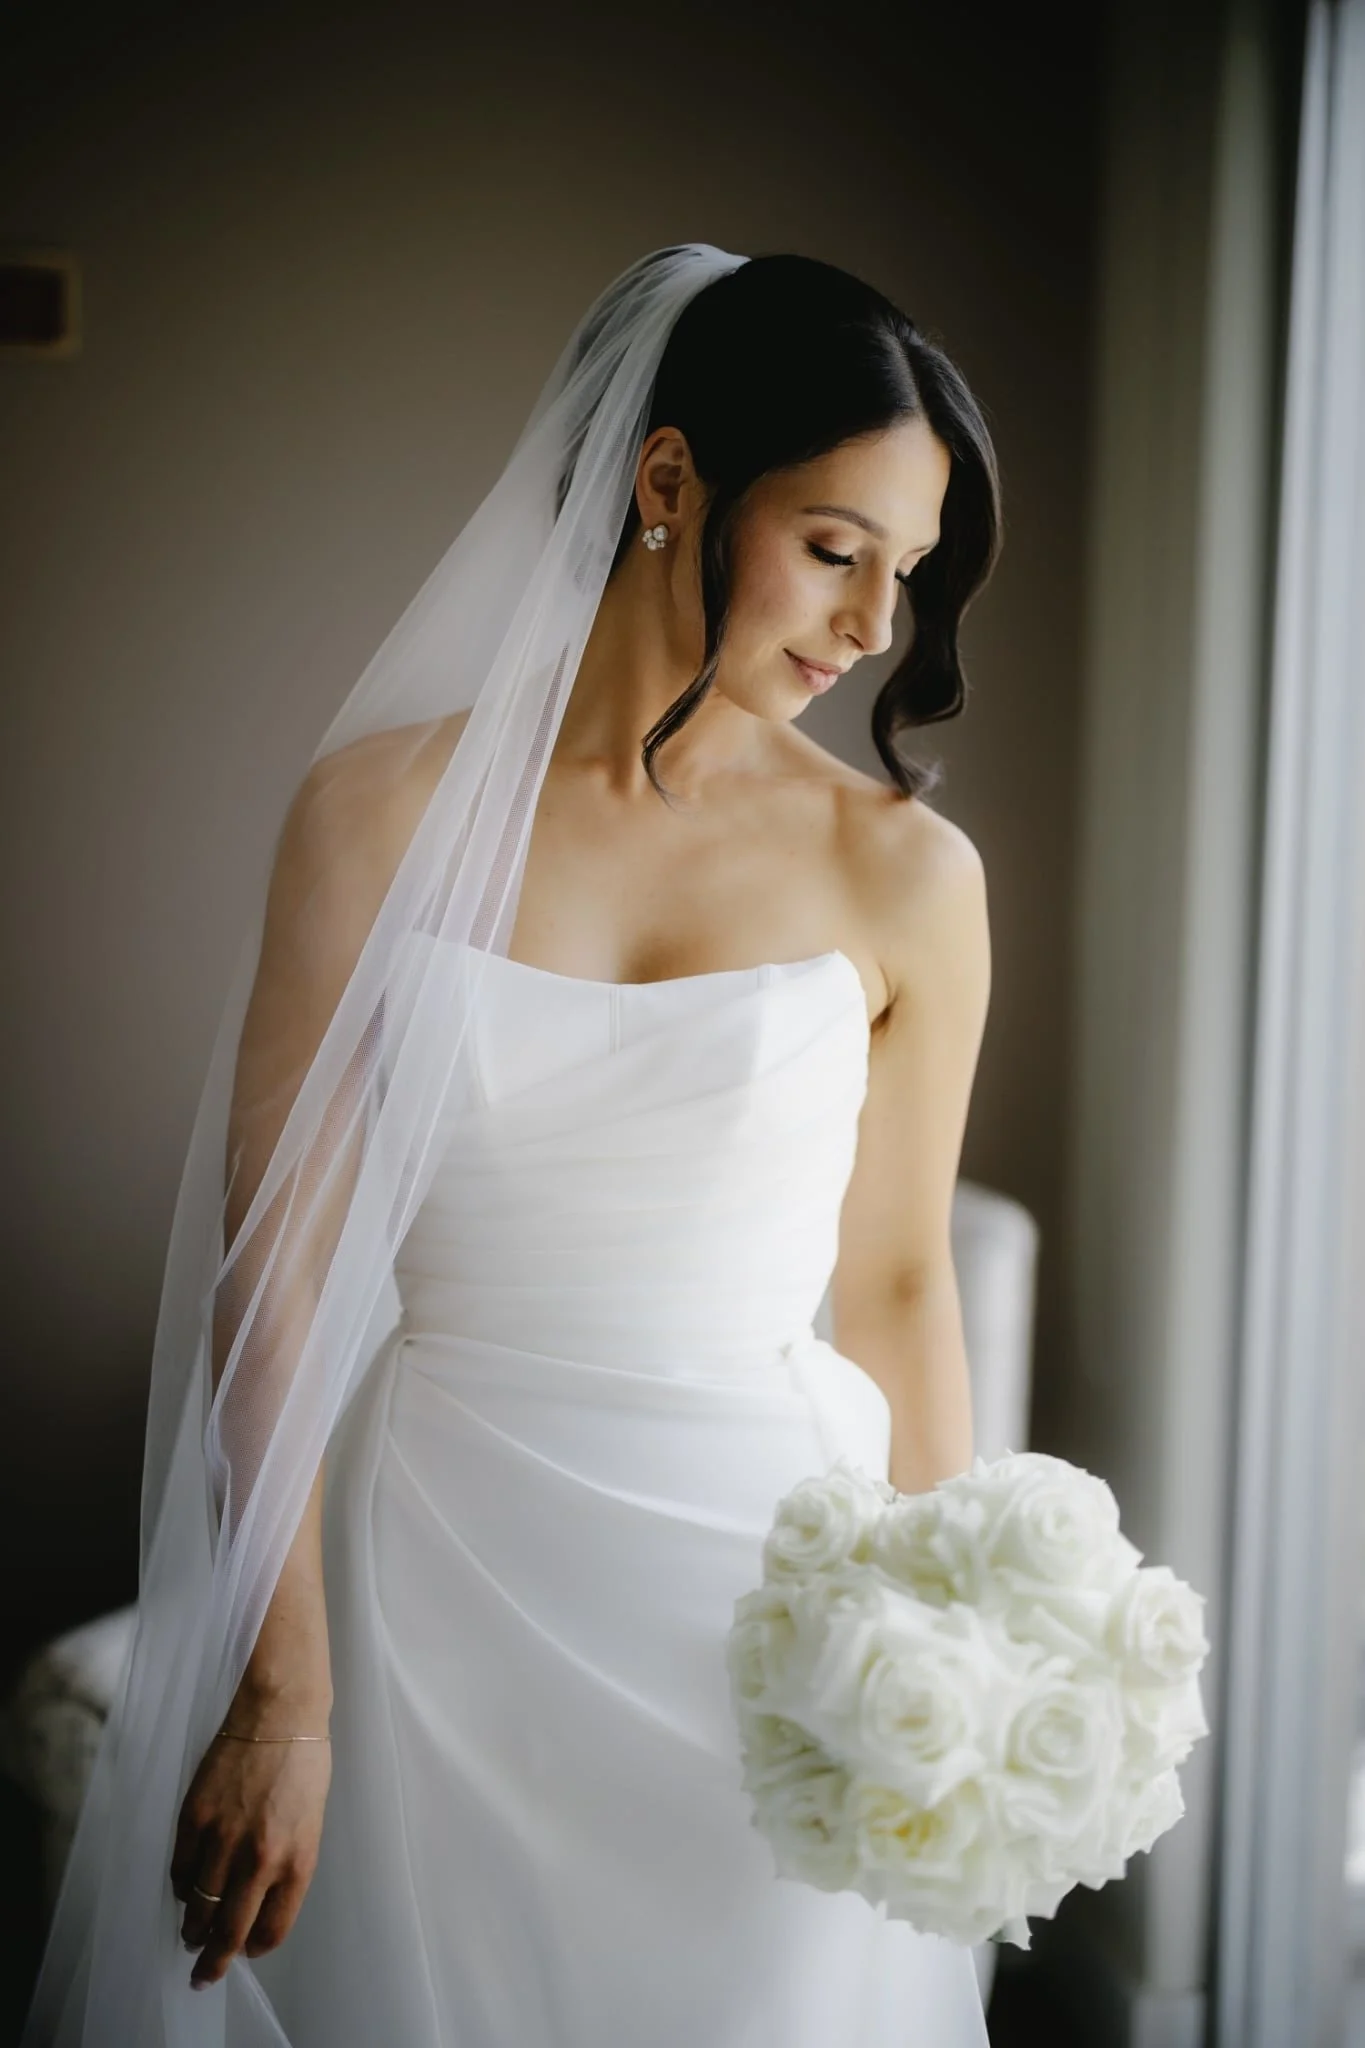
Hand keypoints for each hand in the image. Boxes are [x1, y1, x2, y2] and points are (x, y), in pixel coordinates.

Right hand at [170, 1707, 332, 1989]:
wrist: (279, 1713)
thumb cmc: (303, 1765)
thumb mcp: (311, 1823)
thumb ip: (288, 1867)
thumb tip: (258, 1903)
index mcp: (297, 1860)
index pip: (272, 1930)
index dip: (256, 1947)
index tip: (247, 1951)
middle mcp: (259, 1858)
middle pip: (228, 1931)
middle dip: (214, 1962)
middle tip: (203, 1974)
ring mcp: (223, 1839)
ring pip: (197, 1908)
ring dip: (192, 1929)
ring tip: (192, 1935)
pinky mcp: (194, 1818)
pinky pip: (179, 1872)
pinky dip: (182, 1889)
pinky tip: (187, 1889)